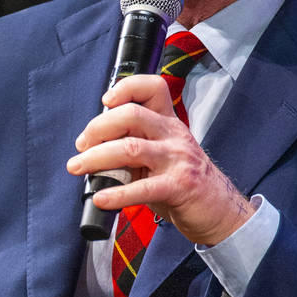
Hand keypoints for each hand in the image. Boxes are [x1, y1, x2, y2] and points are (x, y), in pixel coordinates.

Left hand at [66, 74, 253, 245]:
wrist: (219, 209)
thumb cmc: (183, 181)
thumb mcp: (161, 154)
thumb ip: (133, 145)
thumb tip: (91, 151)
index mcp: (169, 122)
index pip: (153, 88)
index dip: (126, 87)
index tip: (106, 101)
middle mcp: (173, 135)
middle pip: (131, 115)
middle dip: (97, 128)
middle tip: (81, 146)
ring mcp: (177, 159)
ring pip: (130, 148)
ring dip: (96, 158)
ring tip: (77, 168)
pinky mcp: (179, 186)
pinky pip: (143, 188)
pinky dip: (117, 194)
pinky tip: (101, 198)